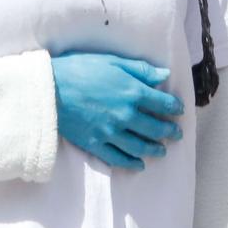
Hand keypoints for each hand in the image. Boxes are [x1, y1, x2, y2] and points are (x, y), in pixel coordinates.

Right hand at [49, 53, 182, 170]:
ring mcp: (111, 132)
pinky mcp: (95, 144)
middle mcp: (126, 115)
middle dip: (170, 131)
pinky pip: (118, 158)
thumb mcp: (112, 62)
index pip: (164, 103)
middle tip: (176, 133)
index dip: (174, 107)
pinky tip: (139, 164)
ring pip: (140, 146)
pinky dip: (131, 163)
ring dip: (155, 149)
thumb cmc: (80, 70)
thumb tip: (164, 74)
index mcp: (133, 92)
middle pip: (155, 128)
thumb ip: (140, 70)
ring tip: (162, 150)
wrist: (48, 89)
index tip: (179, 110)